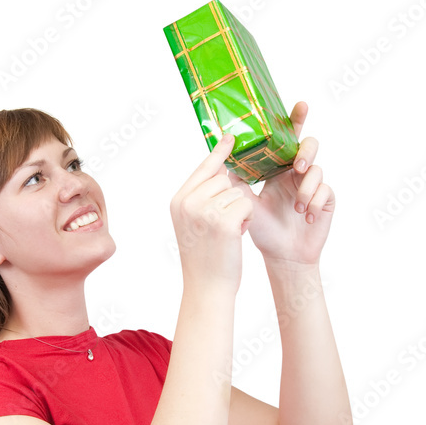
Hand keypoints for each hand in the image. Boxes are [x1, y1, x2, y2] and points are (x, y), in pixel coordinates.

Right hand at [171, 134, 253, 293]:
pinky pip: (247, 204)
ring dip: (241, 210)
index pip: (203, 168)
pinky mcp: (225, 221)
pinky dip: (247, 219)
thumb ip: (200, 197)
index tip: (231, 136)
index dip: (219, 152)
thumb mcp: (193, 223)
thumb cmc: (204, 258)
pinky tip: (237, 235)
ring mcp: (205, 211)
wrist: (207, 288)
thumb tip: (221, 170)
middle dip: (232, 198)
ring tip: (229, 233)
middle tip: (224, 224)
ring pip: (238, 192)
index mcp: (178, 200)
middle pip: (224, 179)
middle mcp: (188, 202)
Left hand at [228, 101, 334, 265]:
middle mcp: (296, 173)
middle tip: (295, 166)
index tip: (300, 104)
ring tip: (297, 208)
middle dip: (305, 151)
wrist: (282, 256)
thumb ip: (238, 181)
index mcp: (278, 168)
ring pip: (317, 169)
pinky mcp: (326, 199)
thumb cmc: (264, 230)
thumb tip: (223, 159)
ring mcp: (313, 185)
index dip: (295, 120)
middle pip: (309, 146)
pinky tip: (307, 217)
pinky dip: (315, 203)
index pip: (287, 139)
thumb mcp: (246, 204)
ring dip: (306, 188)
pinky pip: (326, 190)